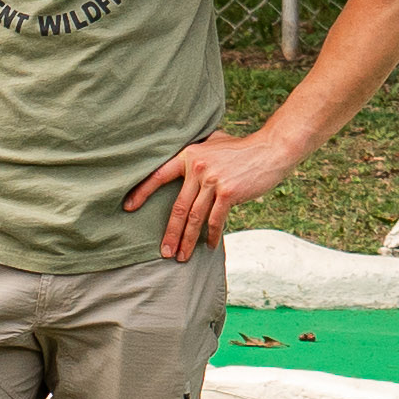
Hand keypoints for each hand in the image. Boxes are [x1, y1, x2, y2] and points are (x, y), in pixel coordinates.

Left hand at [142, 119, 303, 256]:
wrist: (271, 149)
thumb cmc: (242, 148)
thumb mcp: (214, 142)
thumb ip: (198, 152)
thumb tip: (184, 159)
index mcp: (189, 155)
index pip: (158, 175)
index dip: (142, 192)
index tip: (128, 207)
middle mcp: (197, 168)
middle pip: (178, 207)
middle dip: (170, 233)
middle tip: (164, 252)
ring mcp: (212, 180)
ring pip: (195, 218)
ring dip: (187, 240)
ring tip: (181, 257)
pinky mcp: (228, 193)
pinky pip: (215, 220)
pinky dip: (211, 235)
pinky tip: (208, 245)